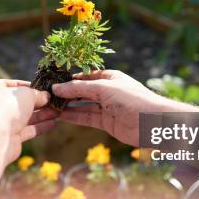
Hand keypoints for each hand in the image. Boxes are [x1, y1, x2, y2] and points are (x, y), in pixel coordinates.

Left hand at [0, 79, 57, 162]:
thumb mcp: (26, 94)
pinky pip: (27, 130)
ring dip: (42, 114)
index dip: (27, 85)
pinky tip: (53, 124)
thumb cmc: (6, 107)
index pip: (12, 85)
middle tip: (54, 101)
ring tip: (58, 111)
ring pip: (25, 117)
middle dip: (39, 102)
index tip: (43, 87)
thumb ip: (37, 94)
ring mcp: (3, 123)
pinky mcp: (10, 138)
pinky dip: (39, 127)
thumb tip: (47, 96)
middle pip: (20, 102)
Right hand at [52, 70, 196, 145]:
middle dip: (66, 93)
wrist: (153, 123)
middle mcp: (107, 91)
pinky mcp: (106, 122)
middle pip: (82, 91)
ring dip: (68, 106)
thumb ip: (79, 88)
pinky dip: (74, 116)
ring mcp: (107, 107)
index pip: (84, 76)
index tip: (51, 81)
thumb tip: (57, 88)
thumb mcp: (103, 88)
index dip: (68, 79)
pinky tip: (60, 115)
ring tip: (49, 106)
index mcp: (109, 77)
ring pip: (83, 105)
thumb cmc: (132, 99)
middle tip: (46, 95)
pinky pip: (87, 117)